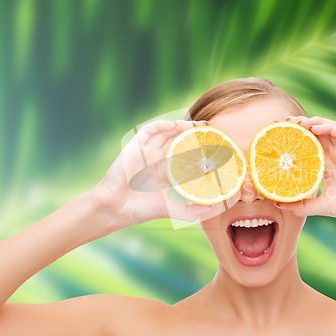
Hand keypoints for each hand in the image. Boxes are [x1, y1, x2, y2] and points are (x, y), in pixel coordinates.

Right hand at [90, 119, 217, 227]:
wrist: (115, 209)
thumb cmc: (141, 210)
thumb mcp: (176, 211)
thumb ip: (196, 209)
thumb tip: (220, 205)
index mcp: (167, 172)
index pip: (187, 156)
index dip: (202, 150)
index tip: (218, 148)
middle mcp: (158, 159)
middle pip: (180, 140)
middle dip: (196, 135)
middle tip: (212, 131)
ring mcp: (147, 151)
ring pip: (168, 132)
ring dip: (183, 127)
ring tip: (199, 126)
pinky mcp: (136, 146)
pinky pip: (151, 129)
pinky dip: (165, 125)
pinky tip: (178, 126)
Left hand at [276, 116, 335, 227]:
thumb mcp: (320, 206)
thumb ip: (301, 205)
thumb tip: (278, 204)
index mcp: (325, 167)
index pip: (307, 147)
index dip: (293, 140)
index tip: (278, 136)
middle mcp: (333, 156)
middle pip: (314, 134)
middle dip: (299, 125)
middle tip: (283, 123)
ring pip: (326, 128)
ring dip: (311, 121)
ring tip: (297, 122)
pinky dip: (327, 126)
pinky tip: (314, 128)